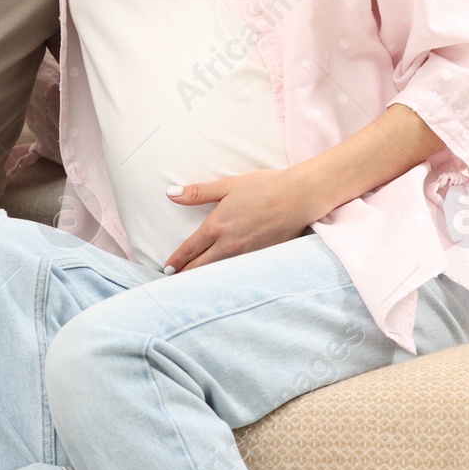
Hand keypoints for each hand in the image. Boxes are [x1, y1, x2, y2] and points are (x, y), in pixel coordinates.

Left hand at [163, 168, 316, 273]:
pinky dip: (227, 277)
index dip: (177, 261)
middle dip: (186, 274)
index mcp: (218, 226)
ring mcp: (248, 254)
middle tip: (174, 282)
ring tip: (193, 283)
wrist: (301, 196)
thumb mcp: (228, 185)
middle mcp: (230, 245)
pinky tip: (223, 279)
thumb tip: (170, 194)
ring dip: (205, 277)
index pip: (191, 249)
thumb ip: (197, 192)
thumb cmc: (265, 186)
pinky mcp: (263, 258)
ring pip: (220, 271)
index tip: (167, 269)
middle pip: (202, 266)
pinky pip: (239, 271)